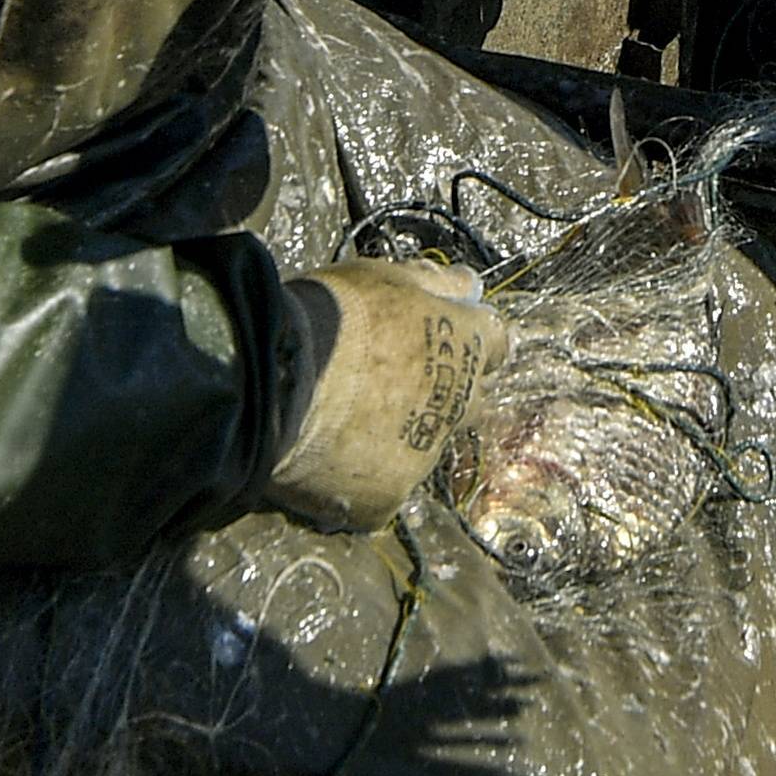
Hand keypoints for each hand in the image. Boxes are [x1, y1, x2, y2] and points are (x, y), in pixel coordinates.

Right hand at [263, 256, 509, 532]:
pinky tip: (323, 463)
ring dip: (397, 439)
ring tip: (340, 426)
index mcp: (466, 347)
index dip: (467, 339)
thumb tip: (470, 284)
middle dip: (440, 395)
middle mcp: (459, 407)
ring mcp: (424, 458)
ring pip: (421, 451)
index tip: (440, 340)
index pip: (494, 343)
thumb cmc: (332, 314)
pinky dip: (357, 483)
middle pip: (466, 403)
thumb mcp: (386, 277)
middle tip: (386, 385)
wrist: (280, 377)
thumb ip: (436, 283)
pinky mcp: (385, 499)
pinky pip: (379, 494)